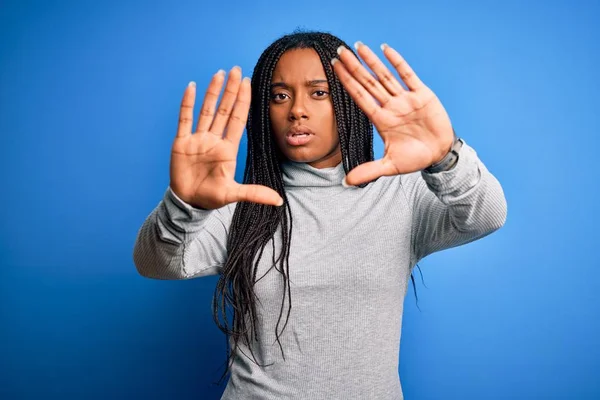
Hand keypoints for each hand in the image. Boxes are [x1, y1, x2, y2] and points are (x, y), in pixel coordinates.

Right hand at [170, 67, 283, 208]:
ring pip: (207, 110)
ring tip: (219, 73)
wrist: (188, 202)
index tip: (248, 84)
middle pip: (224, 110)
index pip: (237, 119)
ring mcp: (197, 139)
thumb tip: (278, 201)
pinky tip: (192, 87)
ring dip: (212, 92)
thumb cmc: (211, 197)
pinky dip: (187, 103)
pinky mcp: (181, 142)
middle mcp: (214, 140)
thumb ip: (255, 193)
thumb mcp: (234, 194)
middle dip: (231, 90)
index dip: (243, 101)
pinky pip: (185, 119)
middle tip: (237, 70)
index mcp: (227, 149)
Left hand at [331, 42, 455, 185]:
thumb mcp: (390, 166)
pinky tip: (385, 49)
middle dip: (353, 67)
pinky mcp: (422, 95)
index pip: (359, 97)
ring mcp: (405, 99)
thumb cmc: (414, 158)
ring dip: (371, 61)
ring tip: (358, 46)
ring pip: (384, 76)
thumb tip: (346, 183)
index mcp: (381, 120)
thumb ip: (369, 171)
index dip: (346, 83)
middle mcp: (390, 106)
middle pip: (368, 82)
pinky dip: (397, 62)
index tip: (333, 69)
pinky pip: (408, 75)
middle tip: (338, 50)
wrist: (439, 155)